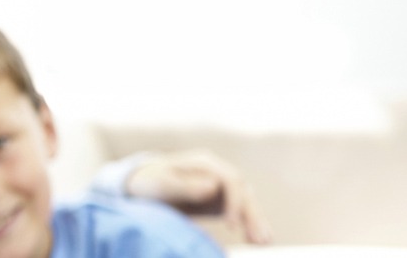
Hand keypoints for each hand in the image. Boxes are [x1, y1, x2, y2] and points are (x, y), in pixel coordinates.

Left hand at [126, 149, 271, 243]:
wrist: (142, 186)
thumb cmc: (148, 182)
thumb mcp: (161, 184)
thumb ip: (185, 186)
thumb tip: (213, 187)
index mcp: (205, 163)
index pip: (231, 180)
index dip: (234, 202)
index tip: (230, 224)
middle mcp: (218, 173)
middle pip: (243, 192)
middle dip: (252, 215)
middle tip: (260, 239)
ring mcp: (220, 187)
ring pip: (245, 203)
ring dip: (256, 222)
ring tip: (265, 243)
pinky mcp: (219, 202)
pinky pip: (238, 213)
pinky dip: (248, 225)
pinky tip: (256, 241)